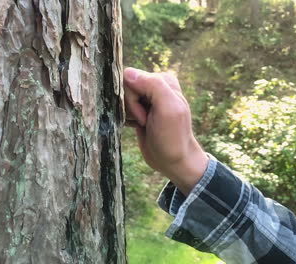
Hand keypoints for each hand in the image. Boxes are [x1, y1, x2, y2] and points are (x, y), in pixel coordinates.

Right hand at [123, 67, 207, 194]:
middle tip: (144, 121)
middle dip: (130, 106)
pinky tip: (135, 126)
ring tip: (142, 124)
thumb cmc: (172, 137)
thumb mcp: (168, 109)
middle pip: (125, 87)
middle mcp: (154, 86)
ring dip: (128, 113)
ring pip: (121, 97)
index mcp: (163, 80)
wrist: (173, 161)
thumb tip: (128, 73)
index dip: (133, 97)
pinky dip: (125, 118)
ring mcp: (146, 99)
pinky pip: (122, 107)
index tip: (145, 115)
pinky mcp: (139, 111)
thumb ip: (153, 86)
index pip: (132, 77)